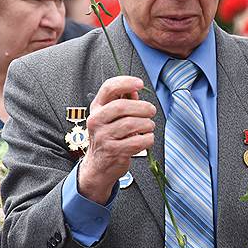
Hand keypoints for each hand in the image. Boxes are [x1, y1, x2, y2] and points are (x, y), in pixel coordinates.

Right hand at [78, 75, 155, 203]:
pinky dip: (147, 139)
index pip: (108, 88)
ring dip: (147, 124)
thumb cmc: (108, 137)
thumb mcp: (111, 117)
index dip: (125, 82)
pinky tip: (147, 138)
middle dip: (142, 107)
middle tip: (151, 110)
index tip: (140, 83)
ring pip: (131, 124)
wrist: (99, 165)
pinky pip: (137, 142)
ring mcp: (104, 137)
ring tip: (149, 126)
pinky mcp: (114, 152)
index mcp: (97, 108)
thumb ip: (123, 102)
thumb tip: (135, 90)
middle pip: (121, 106)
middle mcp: (97, 121)